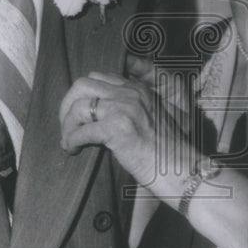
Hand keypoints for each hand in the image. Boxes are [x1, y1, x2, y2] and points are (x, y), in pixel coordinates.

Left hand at [59, 72, 190, 198]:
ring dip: (67, 125)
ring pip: (78, 106)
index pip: (99, 78)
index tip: (78, 113)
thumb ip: (128, 109)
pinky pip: (80, 131)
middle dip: (67, 104)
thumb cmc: (165, 151)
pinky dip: (71, 141)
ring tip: (68, 141)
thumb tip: (95, 116)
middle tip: (67, 124)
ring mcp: (124, 108)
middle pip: (82, 85)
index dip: (83, 95)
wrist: (181, 169)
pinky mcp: (118, 128)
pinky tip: (72, 150)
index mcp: (137, 89)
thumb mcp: (150, 119)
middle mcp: (130, 93)